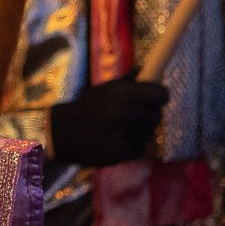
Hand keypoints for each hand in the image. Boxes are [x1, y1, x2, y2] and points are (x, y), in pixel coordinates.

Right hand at [47, 74, 169, 167]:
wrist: (63, 133)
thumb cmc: (88, 106)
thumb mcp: (107, 88)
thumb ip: (131, 81)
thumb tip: (152, 71)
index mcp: (123, 94)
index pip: (161, 94)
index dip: (160, 95)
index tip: (155, 98)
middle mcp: (126, 114)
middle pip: (157, 115)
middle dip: (149, 114)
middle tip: (135, 114)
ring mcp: (125, 136)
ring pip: (149, 133)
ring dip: (140, 131)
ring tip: (121, 128)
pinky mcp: (123, 154)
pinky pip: (140, 147)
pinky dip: (132, 145)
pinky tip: (116, 140)